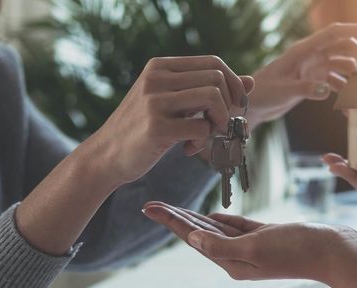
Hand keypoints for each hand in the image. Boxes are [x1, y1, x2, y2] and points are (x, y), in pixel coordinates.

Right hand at [80, 55, 254, 186]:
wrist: (106, 156)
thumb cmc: (144, 129)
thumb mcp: (174, 104)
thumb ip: (208, 91)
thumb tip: (251, 81)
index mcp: (160, 67)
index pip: (213, 62)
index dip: (233, 84)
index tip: (234, 106)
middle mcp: (156, 78)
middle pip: (217, 79)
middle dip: (228, 105)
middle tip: (219, 125)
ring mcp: (155, 101)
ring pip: (214, 98)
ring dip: (219, 122)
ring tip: (205, 136)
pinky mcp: (156, 127)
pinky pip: (202, 129)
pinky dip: (202, 142)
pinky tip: (187, 149)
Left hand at [141, 201, 356, 287]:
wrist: (334, 251)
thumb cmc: (297, 249)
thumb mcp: (256, 246)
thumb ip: (222, 244)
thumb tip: (193, 239)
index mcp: (232, 261)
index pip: (193, 238)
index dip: (171, 221)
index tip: (149, 207)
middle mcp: (238, 256)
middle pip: (199, 233)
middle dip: (175, 219)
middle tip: (152, 205)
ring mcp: (252, 247)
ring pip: (214, 229)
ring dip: (193, 218)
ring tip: (172, 208)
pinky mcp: (266, 236)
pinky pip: (236, 227)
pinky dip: (220, 220)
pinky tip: (209, 214)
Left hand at [245, 23, 356, 128]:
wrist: (251, 105)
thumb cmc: (263, 93)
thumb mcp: (284, 91)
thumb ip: (306, 89)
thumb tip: (327, 89)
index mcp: (303, 51)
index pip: (333, 33)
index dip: (354, 29)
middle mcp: (311, 56)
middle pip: (344, 50)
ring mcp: (313, 68)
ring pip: (343, 67)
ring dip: (356, 77)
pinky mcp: (313, 81)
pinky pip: (335, 83)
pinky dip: (345, 93)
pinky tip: (350, 107)